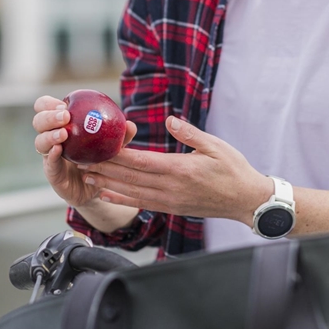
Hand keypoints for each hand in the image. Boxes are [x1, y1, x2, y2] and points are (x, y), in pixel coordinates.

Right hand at [32, 95, 137, 207]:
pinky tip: (58, 149)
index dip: (48, 104)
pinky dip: (52, 155)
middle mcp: (52, 138)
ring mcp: (49, 155)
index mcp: (62, 125)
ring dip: (49, 136)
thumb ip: (121, 136)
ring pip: (40, 142)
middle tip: (65, 117)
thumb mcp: (113, 145)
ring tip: (63, 134)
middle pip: (39, 122)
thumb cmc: (102, 158)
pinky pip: (49, 163)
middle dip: (48, 117)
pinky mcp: (52, 172)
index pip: (45, 107)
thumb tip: (130, 125)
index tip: (64, 105)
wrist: (97, 186)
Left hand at [77, 117, 270, 224]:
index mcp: (180, 169)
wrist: (246, 200)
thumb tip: (171, 121)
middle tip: (82, 160)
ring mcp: (169, 200)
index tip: (98, 147)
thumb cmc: (234, 170)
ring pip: (131, 191)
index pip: (141, 161)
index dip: (117, 155)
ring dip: (107, 183)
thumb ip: (190, 133)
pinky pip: (141, 203)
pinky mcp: (171, 207)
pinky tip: (106, 193)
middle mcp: (170, 187)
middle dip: (104, 168)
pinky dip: (121, 198)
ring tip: (86, 176)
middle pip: (130, 177)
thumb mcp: (216, 146)